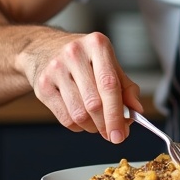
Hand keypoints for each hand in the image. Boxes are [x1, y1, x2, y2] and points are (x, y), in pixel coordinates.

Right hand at [21, 30, 143, 143]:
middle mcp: (74, 54)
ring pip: (79, 114)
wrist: (44, 49)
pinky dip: (78, 126)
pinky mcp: (42, 85)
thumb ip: (125, 86)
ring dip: (92, 127)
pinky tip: (82, 120)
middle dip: (106, 125)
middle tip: (112, 135)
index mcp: (97, 45)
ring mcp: (55, 69)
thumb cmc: (83, 58)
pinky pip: (65, 118)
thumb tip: (137, 110)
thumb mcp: (108, 63)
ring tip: (97, 124)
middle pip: (94, 103)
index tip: (122, 134)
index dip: (117, 113)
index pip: (109, 85)